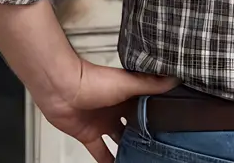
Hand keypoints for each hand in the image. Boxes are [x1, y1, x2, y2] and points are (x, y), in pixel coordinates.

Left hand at [37, 60, 177, 162]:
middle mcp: (115, 110)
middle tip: (160, 150)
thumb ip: (150, 83)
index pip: (148, 109)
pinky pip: (101, 153)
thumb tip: (174, 78)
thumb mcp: (127, 83)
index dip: (158, 119)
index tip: (172, 130)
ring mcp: (102, 123)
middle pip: (135, 127)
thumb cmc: (89, 79)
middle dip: (146, 137)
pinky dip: (110, 161)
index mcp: (127, 95)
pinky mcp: (89, 134)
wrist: (59, 87)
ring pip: (120, 141)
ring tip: (144, 159)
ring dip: (130, 150)